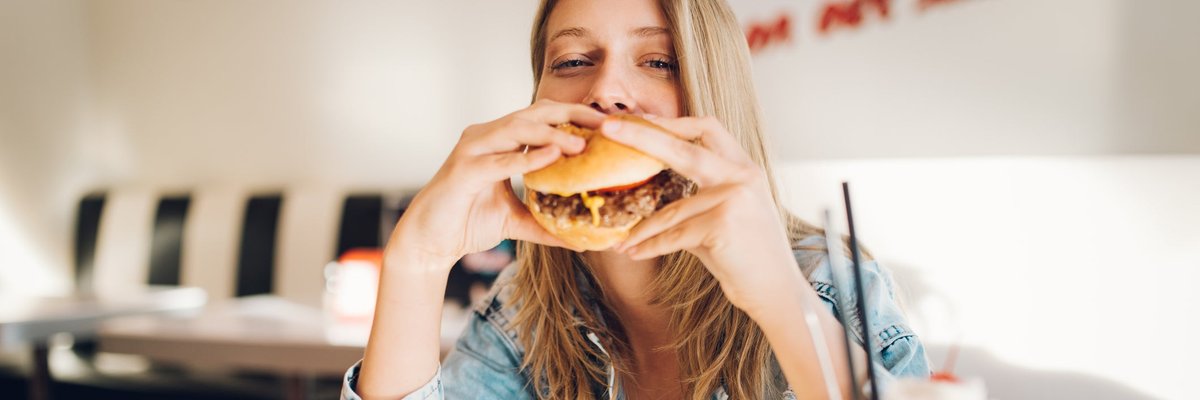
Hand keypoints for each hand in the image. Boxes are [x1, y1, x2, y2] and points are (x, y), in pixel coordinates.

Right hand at [389, 99, 600, 269]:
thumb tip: (584, 240)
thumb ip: (546, 223)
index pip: (542, 118)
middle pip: (534, 114)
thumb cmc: (467, 222)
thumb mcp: (516, 222)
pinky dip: (526, 158)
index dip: (574, 117)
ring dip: (551, 134)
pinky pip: (498, 161)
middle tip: (604, 124)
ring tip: (582, 144)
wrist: (429, 243)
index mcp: (500, 141)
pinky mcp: (462, 171)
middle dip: (571, 115)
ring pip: (516, 130)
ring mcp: (472, 150)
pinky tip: (551, 158)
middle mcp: (486, 137)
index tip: (607, 125)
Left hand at [604, 115, 802, 316]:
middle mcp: (741, 177)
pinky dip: (650, 247)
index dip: (671, 122)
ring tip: (619, 240)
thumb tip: (649, 188)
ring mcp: (733, 199)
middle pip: (682, 147)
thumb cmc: (747, 256)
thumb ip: (695, 196)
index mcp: (744, 168)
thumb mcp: (726, 215)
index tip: (639, 119)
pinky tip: (633, 253)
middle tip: (608, 128)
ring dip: (641, 229)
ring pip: (671, 209)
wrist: (778, 292)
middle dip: (642, 135)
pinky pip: (673, 236)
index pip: (706, 128)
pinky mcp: (722, 225)